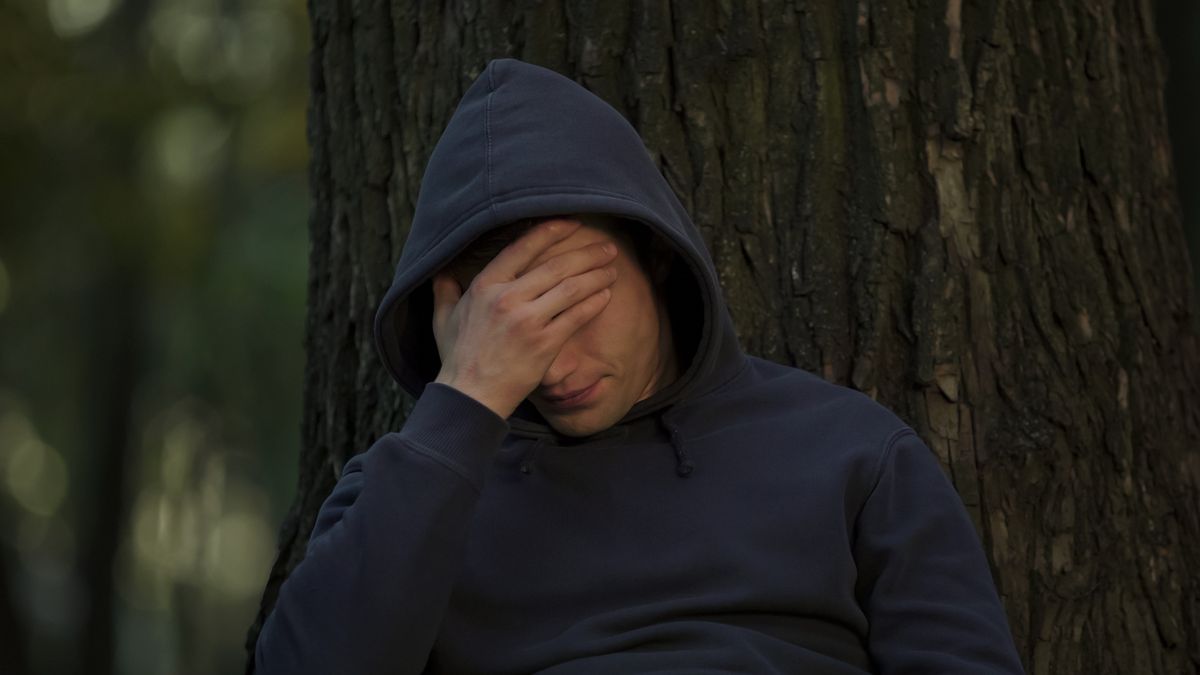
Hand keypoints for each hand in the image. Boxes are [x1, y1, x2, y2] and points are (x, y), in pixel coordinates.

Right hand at [430, 219, 618, 418]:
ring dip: (596, 275)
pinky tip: (606, 295)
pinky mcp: (545, 344)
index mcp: (484, 286)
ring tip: (612, 268)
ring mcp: (528, 321)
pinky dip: (594, 303)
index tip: (571, 224)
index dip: (550, 232)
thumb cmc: (457, 358)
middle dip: (586, 254)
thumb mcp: (443, 318)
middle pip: (556, 266)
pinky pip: (576, 316)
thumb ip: (445, 291)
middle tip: (607, 248)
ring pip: (571, 288)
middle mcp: (507, 298)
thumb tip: (442, 272)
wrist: (471, 396)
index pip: (522, 248)